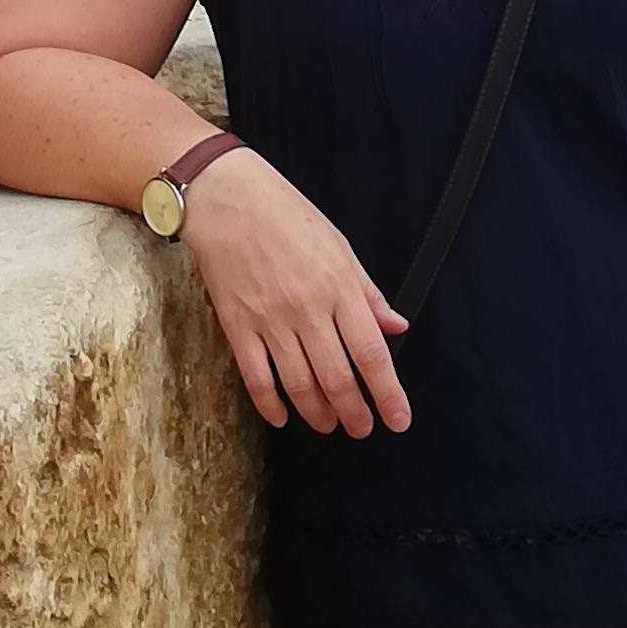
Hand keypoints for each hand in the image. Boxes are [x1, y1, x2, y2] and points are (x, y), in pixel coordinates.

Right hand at [179, 151, 411, 437]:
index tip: (398, 419)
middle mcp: (308, 309)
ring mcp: (270, 320)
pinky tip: (282, 417)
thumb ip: (368, 293)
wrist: (228, 199)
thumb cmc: (286, 216)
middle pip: (338, 378)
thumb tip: (395, 326)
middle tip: (362, 428)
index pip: (371, 353)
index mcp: (339, 287)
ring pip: (300, 385)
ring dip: (318, 414)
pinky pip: (257, 379)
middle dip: (354, 413)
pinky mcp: (237, 326)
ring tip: (328, 425)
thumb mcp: (340, 247)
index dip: (388, 393)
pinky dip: (271, 405)